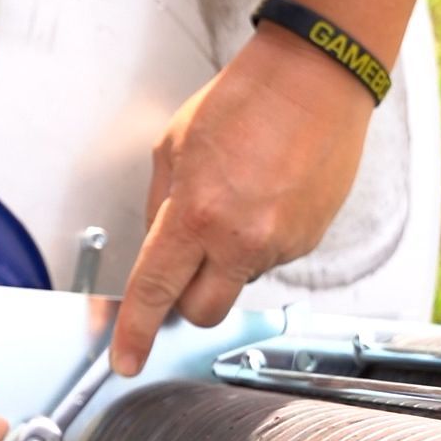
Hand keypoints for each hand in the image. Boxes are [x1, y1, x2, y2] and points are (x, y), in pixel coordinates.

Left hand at [111, 24, 377, 373]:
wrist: (315, 79)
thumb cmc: (245, 101)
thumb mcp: (173, 146)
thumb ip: (161, 204)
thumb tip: (161, 247)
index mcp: (196, 214)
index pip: (155, 291)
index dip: (136, 333)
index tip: (126, 360)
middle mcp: (240, 240)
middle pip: (203, 312)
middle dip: (186, 301)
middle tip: (185, 265)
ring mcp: (281, 244)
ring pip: (240, 282)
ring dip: (228, 259)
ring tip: (237, 199)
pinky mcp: (309, 240)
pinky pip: (271, 259)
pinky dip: (259, 239)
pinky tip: (264, 197)